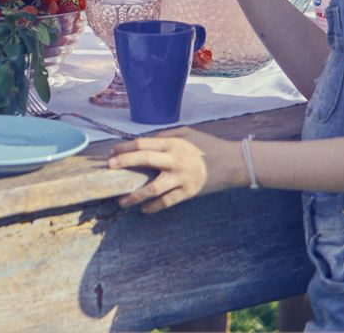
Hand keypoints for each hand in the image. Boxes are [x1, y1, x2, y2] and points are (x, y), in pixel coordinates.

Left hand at [106, 128, 243, 212]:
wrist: (234, 163)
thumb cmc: (209, 146)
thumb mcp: (187, 133)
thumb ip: (166, 135)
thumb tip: (145, 140)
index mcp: (173, 143)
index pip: (143, 144)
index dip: (125, 148)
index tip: (111, 153)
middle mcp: (175, 159)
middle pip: (144, 160)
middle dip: (124, 163)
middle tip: (109, 168)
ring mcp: (182, 178)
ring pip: (153, 187)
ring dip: (135, 195)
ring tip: (122, 201)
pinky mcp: (189, 192)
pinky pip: (167, 201)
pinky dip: (154, 207)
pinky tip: (144, 210)